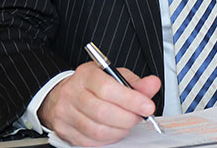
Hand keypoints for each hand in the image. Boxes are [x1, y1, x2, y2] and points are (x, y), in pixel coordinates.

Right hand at [38, 62, 161, 146]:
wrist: (63, 94)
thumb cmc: (93, 85)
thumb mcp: (114, 76)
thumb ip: (136, 82)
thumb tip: (152, 84)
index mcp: (86, 75)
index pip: (107, 89)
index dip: (131, 100)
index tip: (147, 106)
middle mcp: (72, 93)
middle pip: (102, 112)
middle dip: (128, 118)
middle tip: (139, 116)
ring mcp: (65, 113)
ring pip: (97, 130)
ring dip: (120, 130)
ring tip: (127, 123)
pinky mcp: (64, 130)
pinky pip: (91, 141)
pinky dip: (108, 138)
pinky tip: (114, 130)